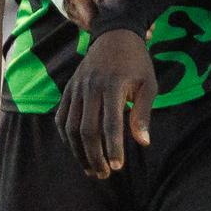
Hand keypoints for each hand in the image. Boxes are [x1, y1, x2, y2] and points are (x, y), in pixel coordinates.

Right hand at [56, 29, 154, 177]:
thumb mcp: (149, 84)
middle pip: (86, 130)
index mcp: (112, 85)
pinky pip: (61, 118)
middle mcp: (89, 88)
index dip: (113, 148)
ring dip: (79, 152)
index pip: (110, 124)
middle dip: (94, 156)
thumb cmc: (136, 63)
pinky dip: (67, 138)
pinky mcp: (67, 90)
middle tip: (105, 174)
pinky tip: (78, 152)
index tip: (118, 167)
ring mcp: (75, 89)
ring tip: (92, 170)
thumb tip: (143, 143)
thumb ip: (143, 113)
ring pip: (70, 127)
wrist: (114, 35)